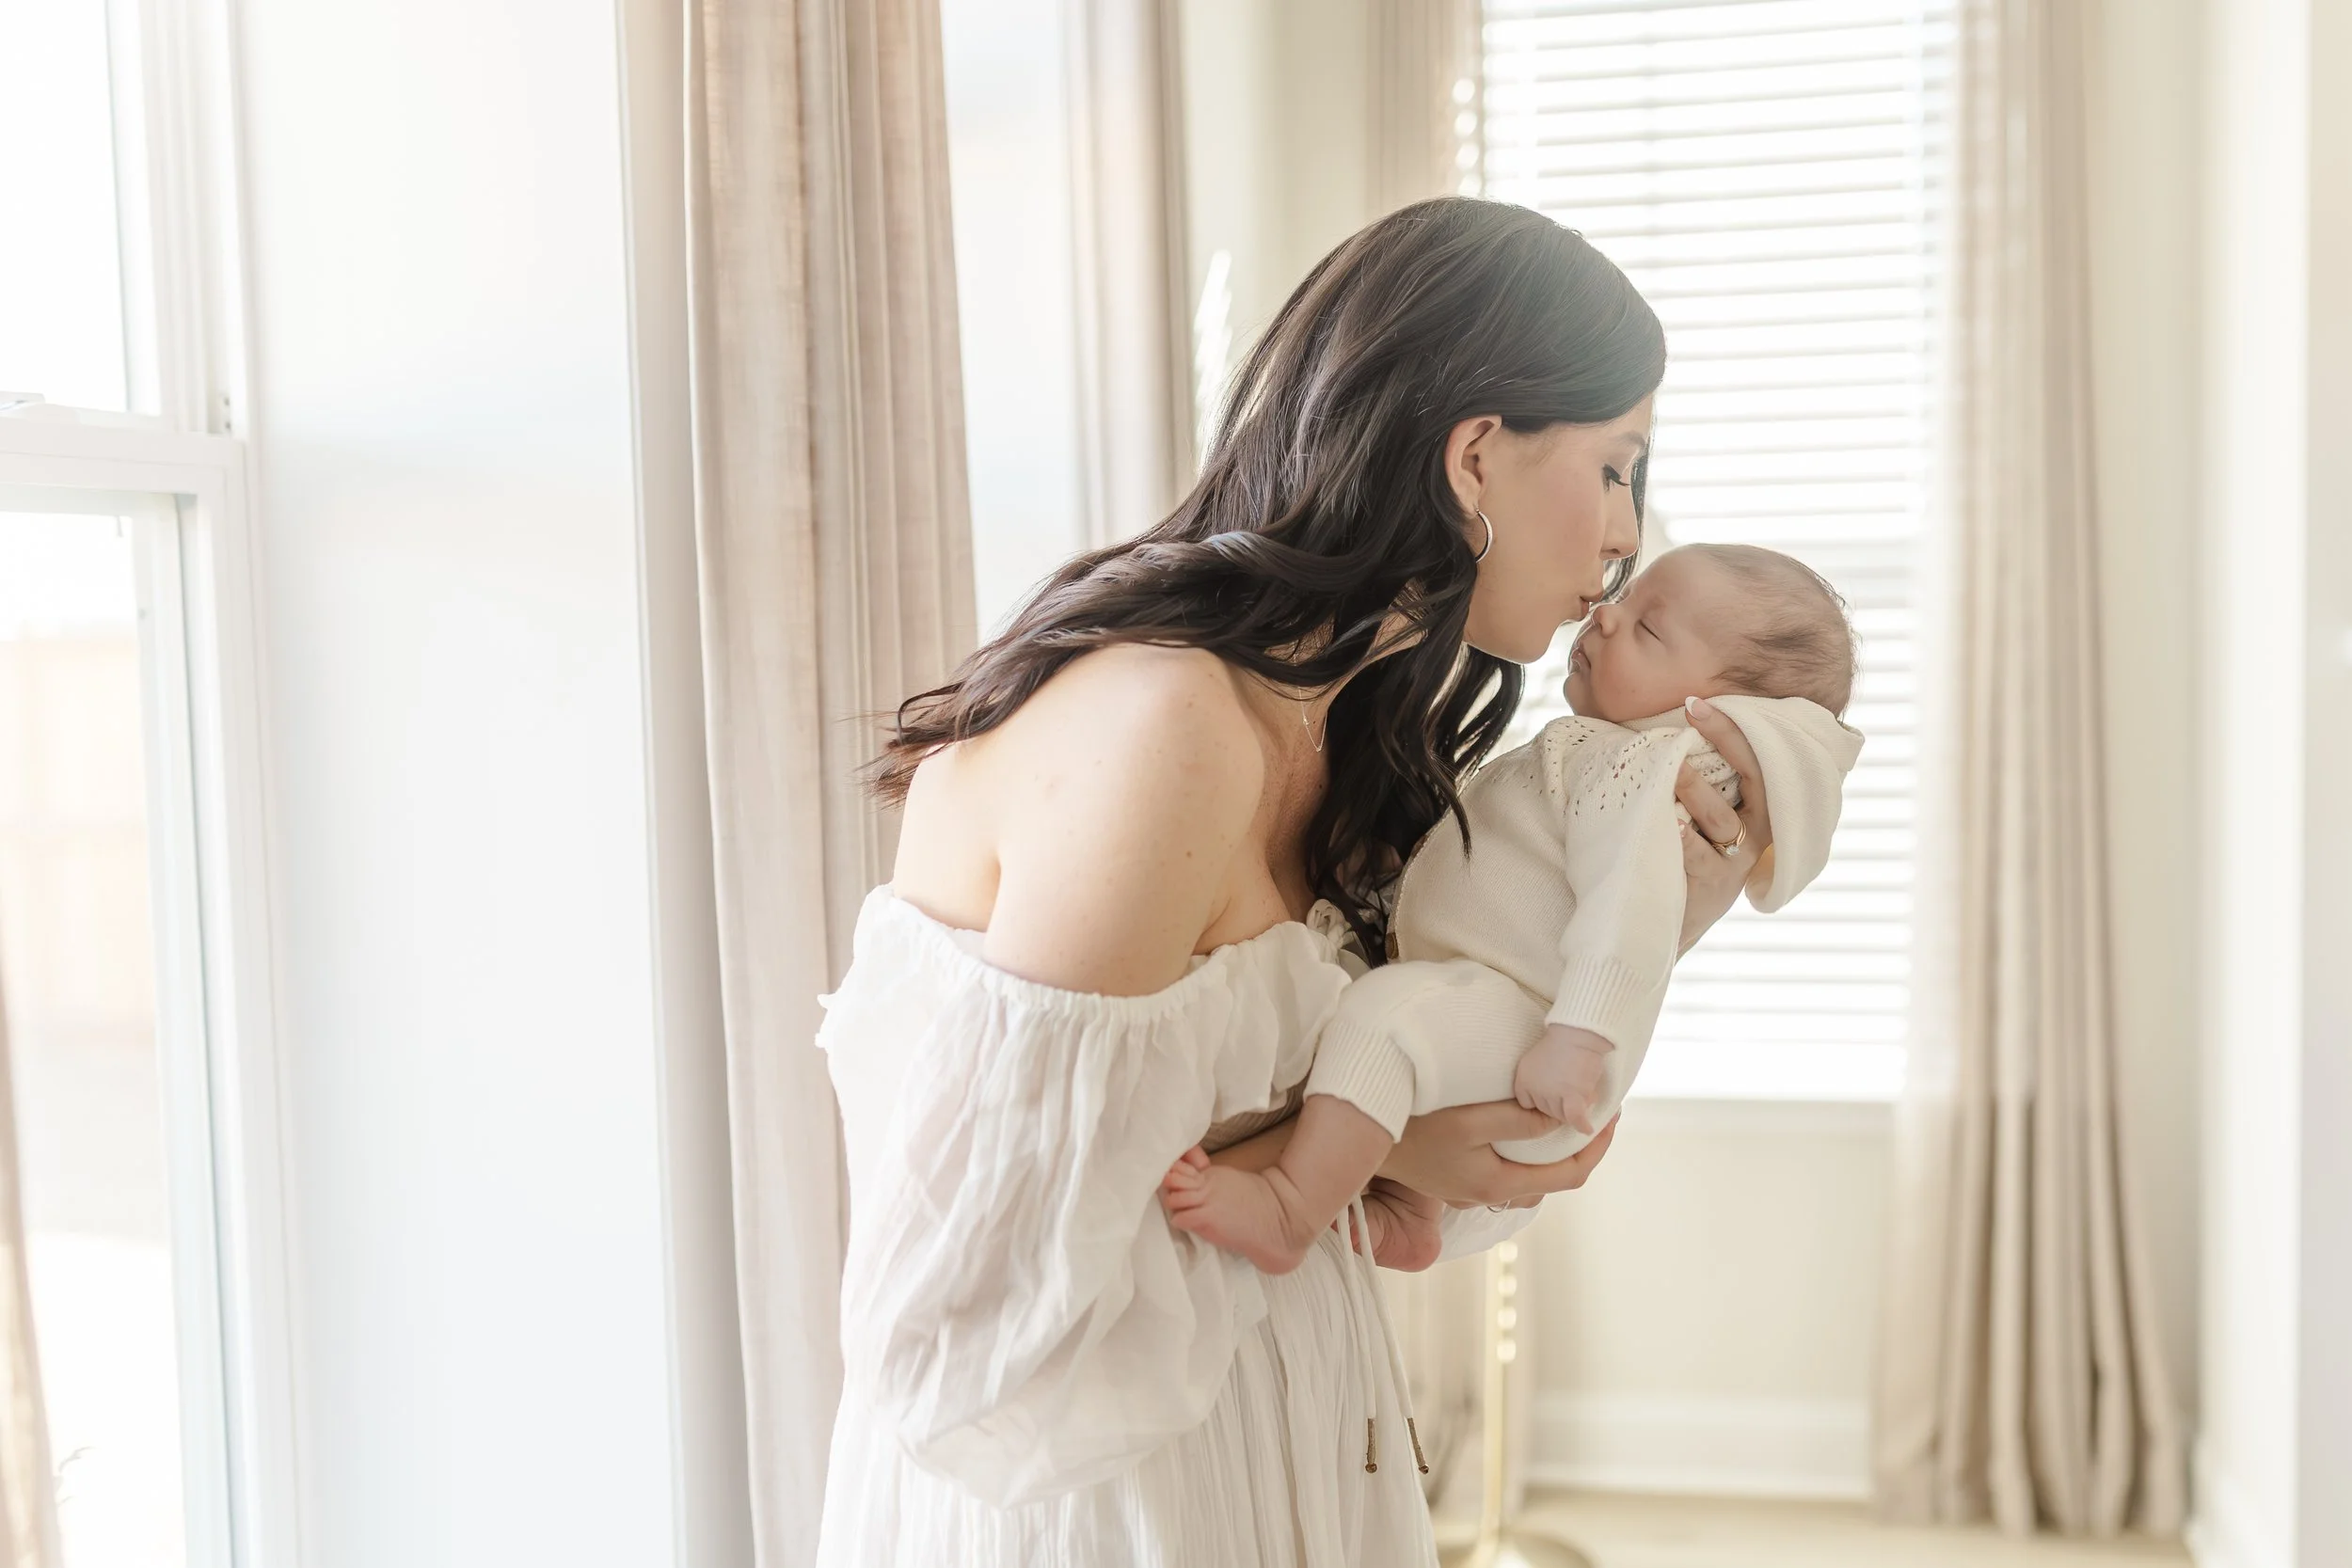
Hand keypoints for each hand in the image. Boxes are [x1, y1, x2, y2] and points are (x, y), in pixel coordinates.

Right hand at [1379, 1101, 1619, 1208]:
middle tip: (1597, 1106)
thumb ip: (1517, 1121)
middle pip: (1554, 1176)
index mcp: (1498, 1184)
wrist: (1355, 1137)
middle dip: (1582, 1144)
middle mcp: (1488, 1193)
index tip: (1614, 1112)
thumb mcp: (1466, 1120)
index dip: (1598, 1145)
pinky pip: (1507, 1166)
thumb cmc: (1409, 1126)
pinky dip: (1528, 1147)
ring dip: (1555, 1148)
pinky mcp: (1456, 1176)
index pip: (1570, 1174)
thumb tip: (1566, 1118)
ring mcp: (1470, 1188)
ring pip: (1530, 1173)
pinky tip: (1524, 1122)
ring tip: (1567, 1113)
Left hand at [1513, 1024, 1613, 1133]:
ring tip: (1582, 1095)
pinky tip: (1586, 1129)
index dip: (1542, 1100)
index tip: (1552, 1093)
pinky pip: (1576, 1118)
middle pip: (1548, 1111)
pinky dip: (1582, 1124)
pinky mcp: (1575, 1096)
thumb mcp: (1532, 1059)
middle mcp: (1536, 1091)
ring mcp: (1555, 1095)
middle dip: (1559, 1104)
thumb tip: (1534, 1098)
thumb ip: (1532, 1077)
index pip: (1528, 1104)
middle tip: (1571, 1090)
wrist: (1576, 1034)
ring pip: (1563, 1115)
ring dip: (1574, 1108)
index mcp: (1522, 1081)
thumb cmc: (1558, 1043)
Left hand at [1676, 695, 1771, 953]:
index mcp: (1749, 812)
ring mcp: (1734, 864)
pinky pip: (1699, 859)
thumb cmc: (1666, 862)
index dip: (1731, 730)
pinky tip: (1671, 826)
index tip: (1696, 702)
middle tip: (1693, 716)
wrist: (1655, 931)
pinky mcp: (1714, 891)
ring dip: (1695, 791)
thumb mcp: (1683, 820)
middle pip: (1756, 781)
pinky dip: (1684, 841)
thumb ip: (1683, 784)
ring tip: (1673, 769)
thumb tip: (1647, 734)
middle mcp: (1752, 836)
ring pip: (1722, 820)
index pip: (1754, 761)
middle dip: (1728, 743)